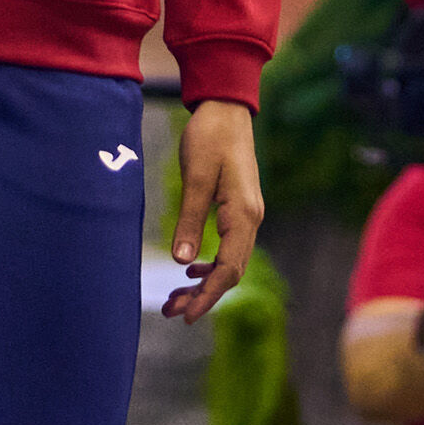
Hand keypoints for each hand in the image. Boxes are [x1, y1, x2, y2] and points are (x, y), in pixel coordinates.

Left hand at [163, 99, 263, 323]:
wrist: (226, 109)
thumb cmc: (210, 137)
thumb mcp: (195, 177)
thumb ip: (189, 219)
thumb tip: (181, 261)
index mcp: (244, 215)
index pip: (228, 269)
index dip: (208, 295)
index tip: (186, 315)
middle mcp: (251, 219)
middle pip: (231, 271)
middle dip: (203, 296)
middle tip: (172, 312)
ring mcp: (247, 214)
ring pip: (229, 261)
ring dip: (204, 283)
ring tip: (175, 297)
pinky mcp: (238, 208)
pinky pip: (228, 246)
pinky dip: (210, 263)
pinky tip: (190, 269)